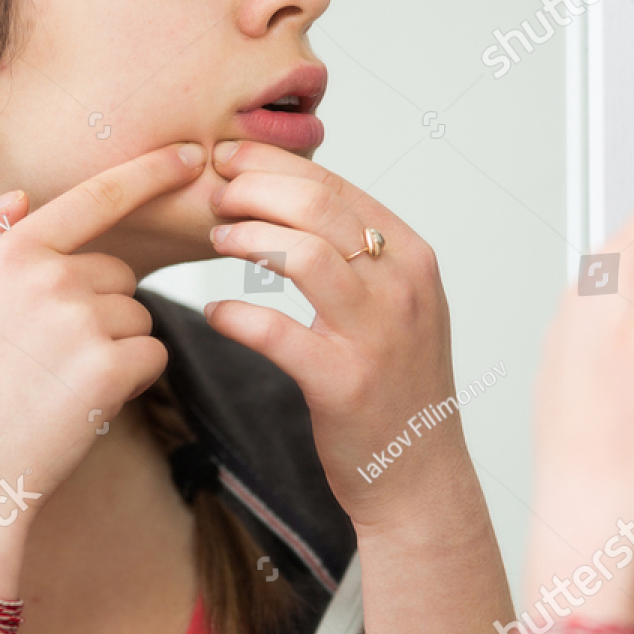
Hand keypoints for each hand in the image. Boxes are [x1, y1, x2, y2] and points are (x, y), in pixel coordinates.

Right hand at [0, 144, 207, 561]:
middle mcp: (49, 276)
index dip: (150, 172)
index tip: (190, 155)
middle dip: (101, 309)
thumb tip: (16, 199)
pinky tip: (86, 402)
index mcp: (11, 252)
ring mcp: (81, 322)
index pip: (96, 196)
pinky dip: (133, 379)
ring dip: (116, 348)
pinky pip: (152, 355)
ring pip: (138, 317)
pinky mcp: (109, 368)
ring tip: (59, 384)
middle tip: (49, 359)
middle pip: (119, 274)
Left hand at [202, 139, 468, 531]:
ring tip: (215, 239)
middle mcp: (402, 287)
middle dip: (253, 189)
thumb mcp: (395, 304)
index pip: (335, 186)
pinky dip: (235, 316)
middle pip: (316, 207)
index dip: (273, 164)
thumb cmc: (395, 384)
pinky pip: (276, 333)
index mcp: (412, 257)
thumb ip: (357, 252)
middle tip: (215, 196)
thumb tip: (293, 196)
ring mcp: (376, 335)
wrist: (419, 474)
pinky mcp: (343, 382)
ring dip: (246, 237)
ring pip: (302, 254)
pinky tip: (217, 313)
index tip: (229, 159)